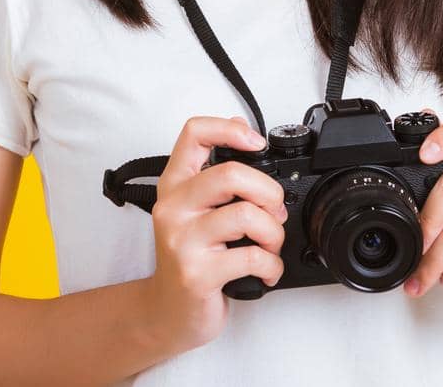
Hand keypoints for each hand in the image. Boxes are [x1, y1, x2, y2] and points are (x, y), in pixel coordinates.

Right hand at [143, 115, 288, 351]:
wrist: (167, 314)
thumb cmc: (189, 260)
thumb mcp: (194, 211)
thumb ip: (214, 174)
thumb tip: (242, 132)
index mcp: (174, 185)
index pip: (194, 133)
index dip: (230, 129)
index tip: (256, 143)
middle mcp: (173, 207)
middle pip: (230, 174)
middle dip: (269, 193)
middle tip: (274, 212)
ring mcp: (182, 240)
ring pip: (246, 215)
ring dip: (274, 234)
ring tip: (269, 247)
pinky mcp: (197, 273)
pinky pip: (252, 257)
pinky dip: (271, 266)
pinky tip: (265, 271)